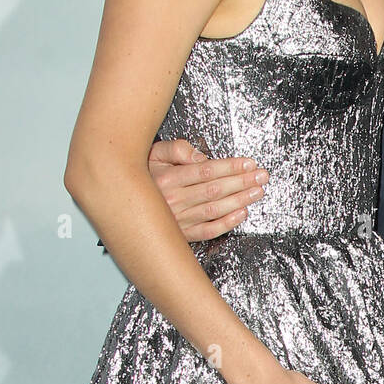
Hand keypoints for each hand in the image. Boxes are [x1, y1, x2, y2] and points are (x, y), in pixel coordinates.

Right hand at [148, 139, 267, 240]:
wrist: (123, 203)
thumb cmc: (143, 176)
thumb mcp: (154, 153)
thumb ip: (177, 149)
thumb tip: (200, 157)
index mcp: (167, 179)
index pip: (205, 171)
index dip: (230, 167)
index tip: (248, 163)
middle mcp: (172, 200)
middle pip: (214, 190)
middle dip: (242, 182)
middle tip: (261, 176)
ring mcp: (177, 219)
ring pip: (214, 210)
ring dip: (239, 200)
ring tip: (257, 191)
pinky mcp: (181, 234)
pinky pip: (208, 231)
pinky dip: (227, 223)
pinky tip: (242, 213)